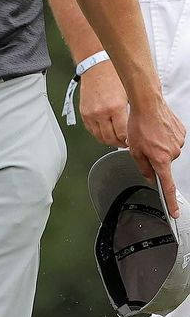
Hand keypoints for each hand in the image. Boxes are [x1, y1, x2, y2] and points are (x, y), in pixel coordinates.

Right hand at [78, 60, 128, 146]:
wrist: (97, 67)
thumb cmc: (114, 76)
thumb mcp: (129, 94)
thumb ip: (131, 113)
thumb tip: (136, 128)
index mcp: (115, 108)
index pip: (122, 134)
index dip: (129, 141)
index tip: (133, 142)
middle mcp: (100, 113)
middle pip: (110, 139)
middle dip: (120, 143)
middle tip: (126, 143)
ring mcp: (90, 114)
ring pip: (99, 137)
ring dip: (109, 141)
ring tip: (117, 139)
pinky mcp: (83, 113)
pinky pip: (91, 131)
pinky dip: (99, 134)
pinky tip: (106, 132)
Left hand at [126, 96, 185, 217]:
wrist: (148, 104)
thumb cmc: (139, 124)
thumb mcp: (134, 150)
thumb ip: (143, 166)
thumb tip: (150, 176)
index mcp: (160, 159)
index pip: (167, 186)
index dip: (170, 201)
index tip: (174, 211)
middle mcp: (173, 153)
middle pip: (163, 164)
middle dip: (154, 158)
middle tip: (144, 145)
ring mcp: (179, 143)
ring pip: (168, 152)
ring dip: (159, 147)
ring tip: (150, 134)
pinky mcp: (182, 134)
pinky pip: (172, 141)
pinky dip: (165, 138)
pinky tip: (157, 130)